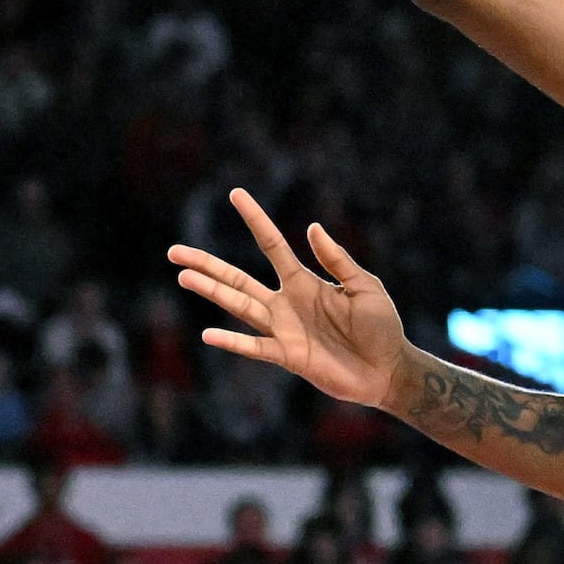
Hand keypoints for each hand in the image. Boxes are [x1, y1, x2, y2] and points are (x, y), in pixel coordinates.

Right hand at [170, 190, 410, 410]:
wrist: (389, 369)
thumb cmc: (381, 326)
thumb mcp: (364, 286)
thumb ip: (338, 260)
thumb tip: (311, 227)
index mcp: (304, 281)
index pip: (272, 245)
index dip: (255, 219)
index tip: (235, 194)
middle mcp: (286, 303)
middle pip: (238, 278)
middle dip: (207, 264)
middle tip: (174, 251)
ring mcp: (284, 330)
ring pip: (239, 306)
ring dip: (212, 292)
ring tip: (183, 277)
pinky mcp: (289, 357)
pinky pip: (256, 347)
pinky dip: (233, 342)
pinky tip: (208, 334)